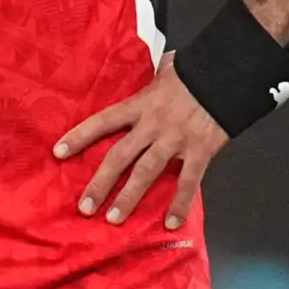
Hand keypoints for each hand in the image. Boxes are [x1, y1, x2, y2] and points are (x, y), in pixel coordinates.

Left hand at [55, 62, 230, 230]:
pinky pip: (188, 182)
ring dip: (129, 197)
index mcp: (141, 104)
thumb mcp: (168, 70)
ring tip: (114, 219)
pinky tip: (170, 223)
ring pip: (146, 172)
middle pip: (120, 156)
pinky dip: (180, 204)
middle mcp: (153, 125)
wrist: (229, 74)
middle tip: (85, 207)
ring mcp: (175, 140)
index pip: (103, 121)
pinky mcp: (199, 151)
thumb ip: (155, 78)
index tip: (58, 153)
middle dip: (100, 183)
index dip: (80, 136)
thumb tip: (154, 65)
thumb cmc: (196, 72)